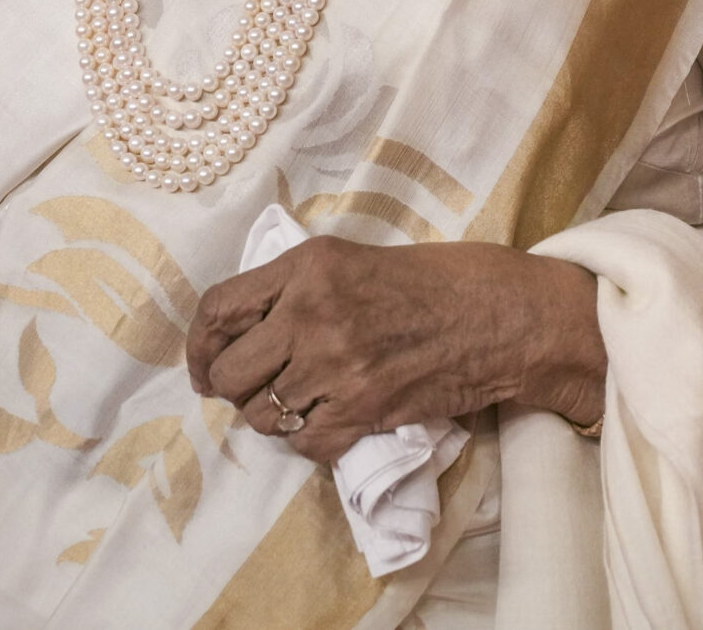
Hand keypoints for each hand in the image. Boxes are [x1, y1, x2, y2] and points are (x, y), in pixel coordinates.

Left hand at [186, 235, 605, 464]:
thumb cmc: (436, 280)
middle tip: (257, 388)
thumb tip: (245, 329)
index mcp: (308, 266)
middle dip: (234, 387)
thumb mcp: (353, 259)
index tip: (204, 364)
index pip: (219, 309)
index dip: (199, 345)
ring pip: (263, 415)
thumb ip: (297, 287)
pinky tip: (334, 421)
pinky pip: (305, 445)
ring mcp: (337, 366)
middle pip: (230, 373)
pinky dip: (312, 441)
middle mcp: (312, 313)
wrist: (503, 315)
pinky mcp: (364, 410)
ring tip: (303, 402)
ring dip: (275, 416)